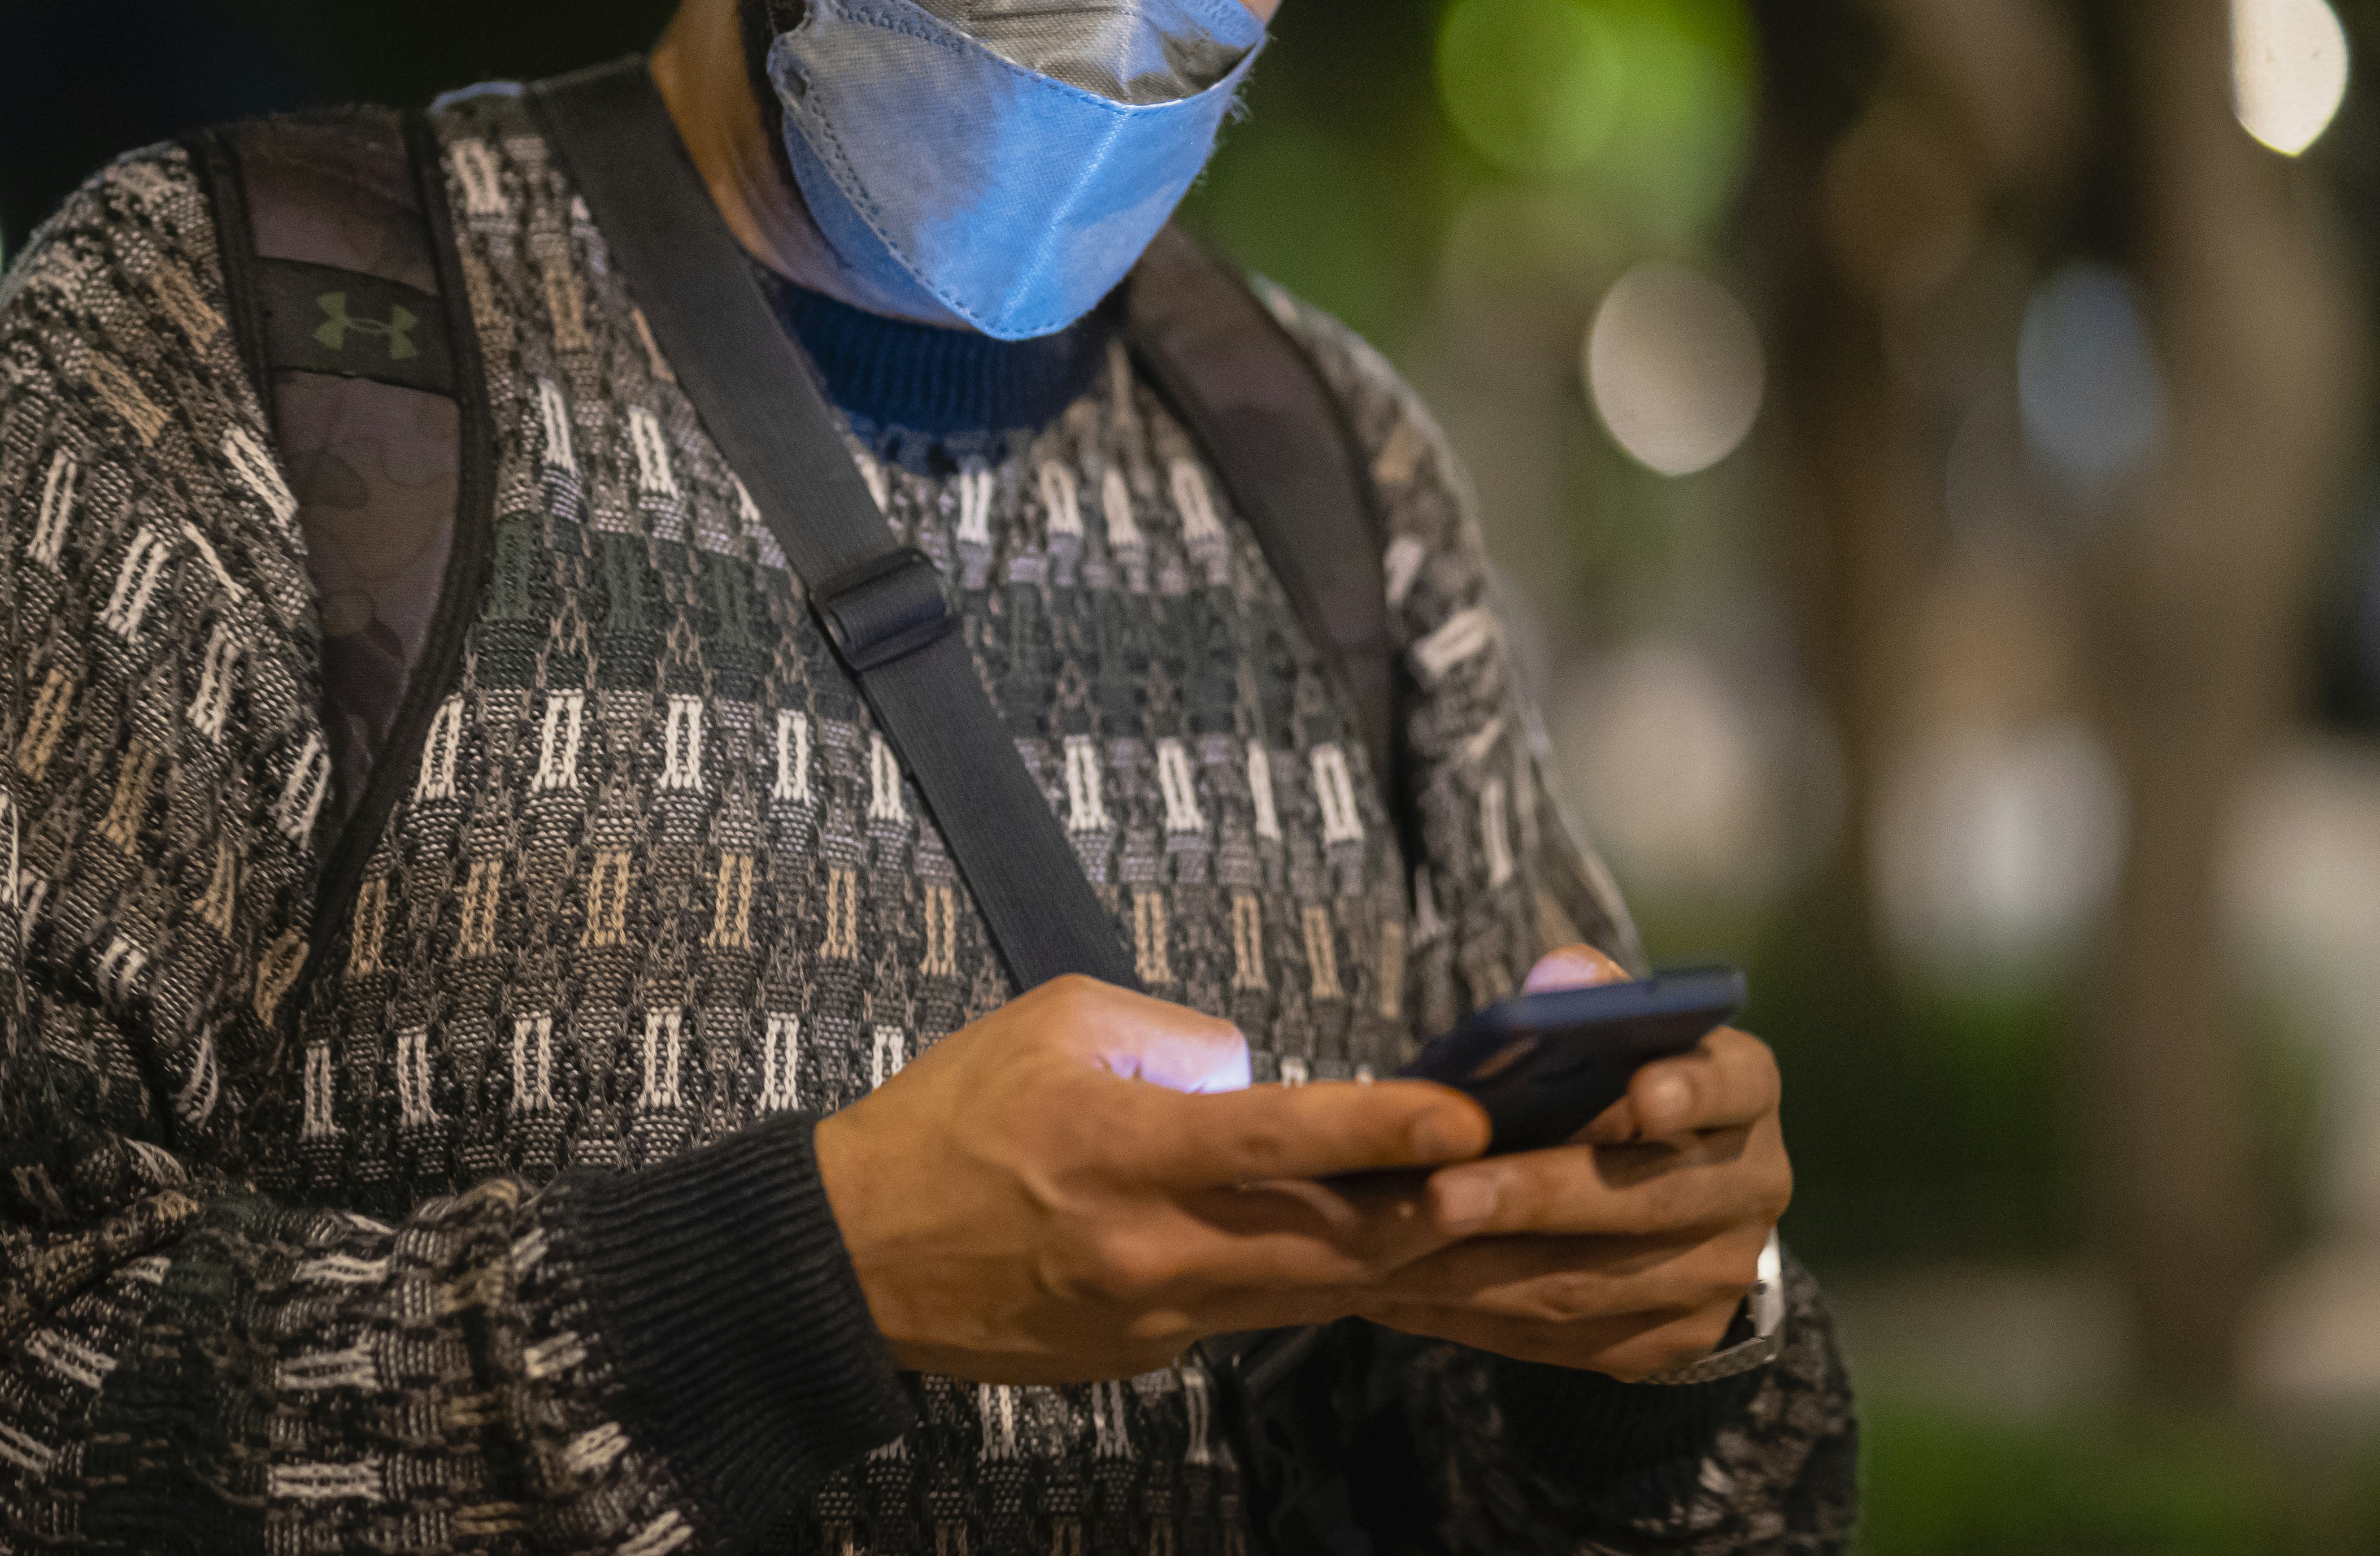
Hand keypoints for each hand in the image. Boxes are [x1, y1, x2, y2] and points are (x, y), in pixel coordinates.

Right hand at [812, 975, 1492, 1382]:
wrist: (853, 1257)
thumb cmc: (948, 1120)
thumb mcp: (1052, 1024)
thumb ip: (1169, 1036)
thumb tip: (1249, 1073)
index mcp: (1123, 1149)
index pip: (1281, 1139)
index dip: (1384, 1127)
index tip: (1469, 1116)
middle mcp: (1149, 1246)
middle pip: (1326, 1242)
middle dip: (1435, 1215)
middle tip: (1526, 1180)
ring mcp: (1152, 1316)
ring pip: (1308, 1291)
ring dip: (1395, 1257)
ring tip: (1481, 1216)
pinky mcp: (1145, 1356)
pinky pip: (1251, 1311)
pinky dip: (1310, 1280)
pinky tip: (1362, 1251)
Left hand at [1359, 946, 1789, 1378]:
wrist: (1669, 1197)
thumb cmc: (1616, 1088)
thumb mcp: (1617, 1032)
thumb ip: (1589, 1002)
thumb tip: (1562, 979)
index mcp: (1744, 1091)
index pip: (1733, 1083)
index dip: (1691, 1088)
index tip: (1641, 1094)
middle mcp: (1752, 1184)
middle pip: (1645, 1198)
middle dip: (1535, 1198)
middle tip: (1442, 1195)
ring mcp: (1721, 1271)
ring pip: (1595, 1283)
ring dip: (1485, 1272)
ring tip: (1391, 1253)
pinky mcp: (1679, 1338)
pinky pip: (1572, 1340)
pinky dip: (1483, 1319)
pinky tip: (1406, 1297)